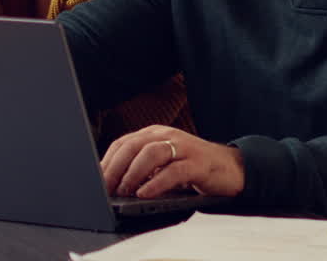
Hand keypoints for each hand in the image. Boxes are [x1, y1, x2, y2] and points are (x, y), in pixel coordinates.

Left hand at [100, 125, 244, 198]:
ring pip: (151, 153)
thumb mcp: (163, 163)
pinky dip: (156, 182)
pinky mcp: (198, 163)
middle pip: (133, 145)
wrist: (231, 168)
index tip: (96, 180)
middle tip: (106, 187)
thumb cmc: (192, 168)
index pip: (123, 142)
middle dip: (116, 167)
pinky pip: (174, 171)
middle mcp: (167, 136)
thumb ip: (142, 168)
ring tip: (124, 190)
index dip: (107, 161)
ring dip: (133, 173)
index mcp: (155, 134)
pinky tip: (145, 192)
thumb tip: (114, 184)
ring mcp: (184, 147)